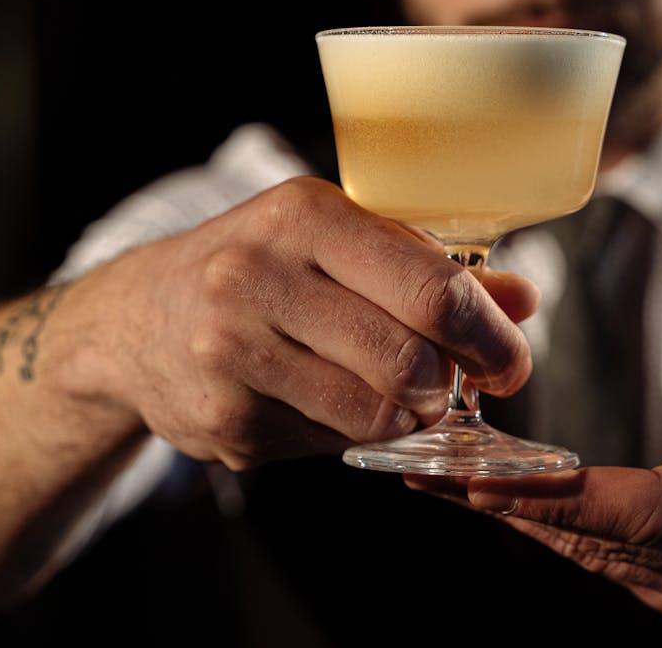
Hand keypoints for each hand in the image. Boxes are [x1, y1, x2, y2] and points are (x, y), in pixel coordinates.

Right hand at [69, 176, 537, 469]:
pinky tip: (324, 402)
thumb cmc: (259, 267)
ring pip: (374, 415)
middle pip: (408, 360)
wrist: (136, 319)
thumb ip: (429, 266)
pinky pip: (329, 445)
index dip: (489, 337)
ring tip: (391, 394)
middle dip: (447, 385)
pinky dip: (348, 434)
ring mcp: (233, 352)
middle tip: (448, 386)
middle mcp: (259, 276)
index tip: (509, 361)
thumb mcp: (335, 240)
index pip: (430, 289)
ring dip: (403, 417)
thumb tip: (524, 298)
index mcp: (305, 215)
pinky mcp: (224, 419)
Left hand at [415, 281, 661, 626]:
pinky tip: (486, 498)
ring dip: (516, 519)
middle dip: (521, 505)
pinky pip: (602, 564)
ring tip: (436, 477)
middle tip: (434, 467)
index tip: (496, 480)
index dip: (581, 498)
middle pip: (616, 540)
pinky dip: (543, 529)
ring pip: (598, 558)